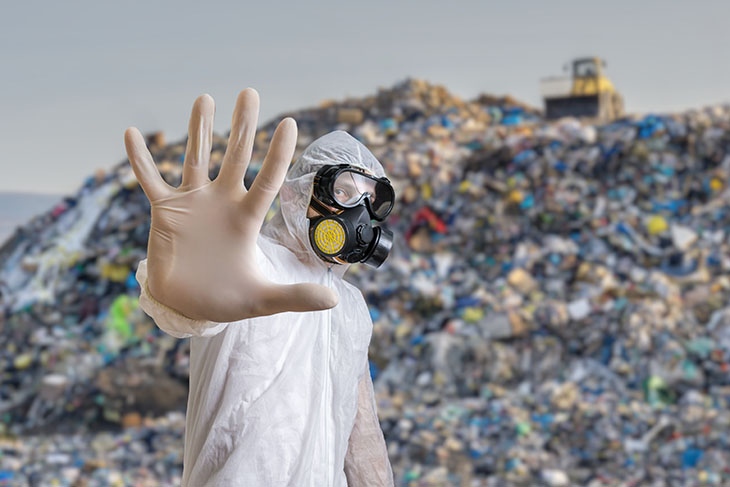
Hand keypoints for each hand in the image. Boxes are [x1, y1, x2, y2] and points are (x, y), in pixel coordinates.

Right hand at [124, 88, 337, 321]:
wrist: (187, 305)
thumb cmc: (227, 297)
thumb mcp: (262, 299)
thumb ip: (295, 296)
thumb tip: (332, 302)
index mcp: (246, 218)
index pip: (267, 180)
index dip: (278, 154)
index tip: (290, 124)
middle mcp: (221, 201)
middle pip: (235, 156)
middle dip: (243, 126)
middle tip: (250, 93)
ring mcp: (193, 202)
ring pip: (196, 158)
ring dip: (199, 130)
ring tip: (205, 98)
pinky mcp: (164, 210)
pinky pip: (150, 180)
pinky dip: (140, 160)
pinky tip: (131, 134)